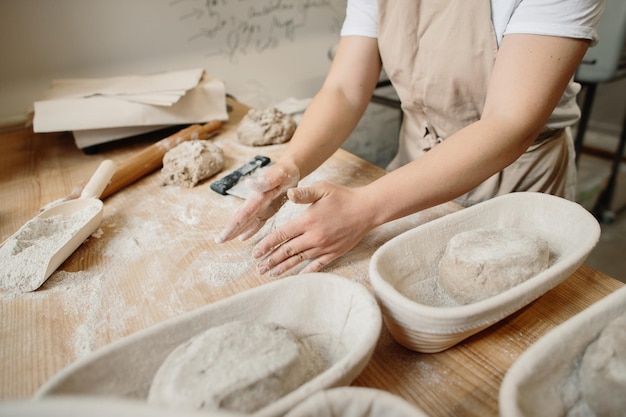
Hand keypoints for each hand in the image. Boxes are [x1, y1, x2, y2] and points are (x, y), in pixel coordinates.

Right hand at [216, 161, 299, 242]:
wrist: (290, 167)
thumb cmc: (285, 171)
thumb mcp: (278, 175)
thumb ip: (265, 181)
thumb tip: (248, 183)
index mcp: (258, 196)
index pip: (243, 214)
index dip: (232, 226)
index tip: (222, 236)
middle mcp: (257, 202)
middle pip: (242, 219)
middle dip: (230, 230)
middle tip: (218, 241)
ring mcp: (262, 206)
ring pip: (247, 221)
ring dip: (237, 230)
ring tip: (226, 240)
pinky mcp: (269, 208)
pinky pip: (258, 221)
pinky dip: (250, 229)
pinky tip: (243, 237)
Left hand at [253, 182, 373, 275]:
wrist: (367, 210)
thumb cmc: (343, 197)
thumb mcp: (323, 189)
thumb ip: (304, 193)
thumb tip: (288, 193)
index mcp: (307, 221)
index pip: (282, 235)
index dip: (267, 244)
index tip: (255, 252)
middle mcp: (313, 237)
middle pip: (287, 251)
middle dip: (270, 260)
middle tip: (258, 268)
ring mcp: (324, 247)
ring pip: (299, 260)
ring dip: (283, 267)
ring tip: (270, 273)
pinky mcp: (334, 253)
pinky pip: (317, 265)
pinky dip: (306, 272)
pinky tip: (297, 276)